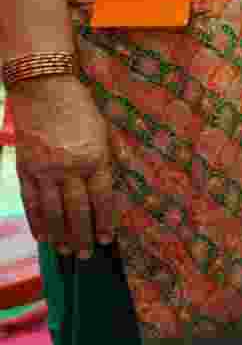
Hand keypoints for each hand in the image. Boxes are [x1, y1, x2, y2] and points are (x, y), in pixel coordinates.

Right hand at [9, 75, 114, 258]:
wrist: (44, 89)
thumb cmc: (81, 109)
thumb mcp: (105, 132)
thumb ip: (108, 160)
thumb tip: (113, 189)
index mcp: (95, 157)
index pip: (102, 198)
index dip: (105, 221)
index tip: (108, 239)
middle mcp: (69, 167)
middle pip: (77, 210)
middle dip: (83, 235)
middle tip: (86, 255)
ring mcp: (44, 169)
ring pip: (52, 211)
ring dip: (60, 234)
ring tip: (66, 251)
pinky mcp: (25, 168)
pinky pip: (31, 201)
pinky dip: (36, 221)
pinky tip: (42, 236)